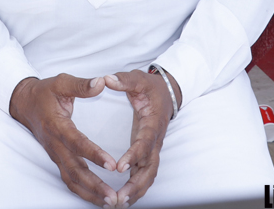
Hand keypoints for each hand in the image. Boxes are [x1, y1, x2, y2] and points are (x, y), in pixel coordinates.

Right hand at [9, 74, 119, 205]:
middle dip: (95, 186)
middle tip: (114, 197)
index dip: (94, 154)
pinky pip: (69, 180)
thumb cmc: (44, 93)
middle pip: (75, 170)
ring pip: (72, 180)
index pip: (77, 143)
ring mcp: (55, 155)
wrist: (24, 103)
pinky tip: (98, 198)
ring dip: (90, 194)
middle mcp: (56, 145)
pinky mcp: (57, 160)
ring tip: (110, 202)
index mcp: (58, 125)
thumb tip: (101, 82)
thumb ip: (81, 85)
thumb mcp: (60, 82)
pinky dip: (83, 192)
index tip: (112, 164)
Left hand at [102, 70, 180, 205]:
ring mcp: (153, 148)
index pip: (145, 142)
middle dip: (136, 185)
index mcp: (153, 122)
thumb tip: (106, 79)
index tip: (120, 167)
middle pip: (150, 167)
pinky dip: (136, 187)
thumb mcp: (139, 78)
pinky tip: (123, 198)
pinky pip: (145, 174)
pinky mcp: (148, 152)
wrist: (167, 92)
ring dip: (136, 190)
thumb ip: (123, 80)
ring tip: (119, 203)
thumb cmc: (151, 87)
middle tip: (120, 197)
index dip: (134, 156)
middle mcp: (156, 140)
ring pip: (149, 175)